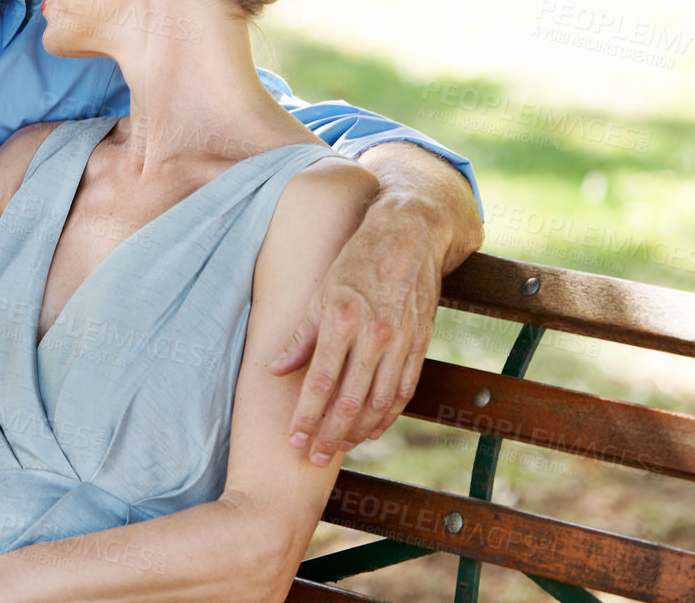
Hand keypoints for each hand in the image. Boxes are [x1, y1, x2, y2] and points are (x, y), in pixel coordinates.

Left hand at [270, 208, 443, 464]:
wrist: (410, 235)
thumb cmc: (357, 259)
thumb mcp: (321, 290)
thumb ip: (301, 335)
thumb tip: (275, 370)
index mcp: (342, 318)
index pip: (319, 381)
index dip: (306, 415)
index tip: (294, 438)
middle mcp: (373, 334)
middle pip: (349, 400)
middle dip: (330, 434)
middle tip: (313, 458)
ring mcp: (400, 342)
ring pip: (379, 402)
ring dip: (358, 432)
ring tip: (338, 448)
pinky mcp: (419, 344)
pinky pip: (403, 391)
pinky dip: (387, 416)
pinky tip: (372, 430)